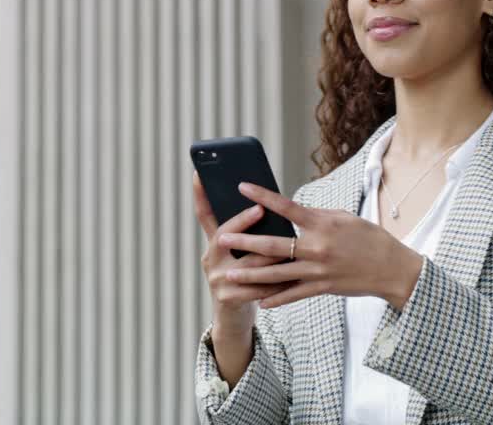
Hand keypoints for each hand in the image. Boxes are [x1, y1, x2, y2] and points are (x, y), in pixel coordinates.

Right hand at [192, 171, 290, 331]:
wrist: (233, 319)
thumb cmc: (245, 279)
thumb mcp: (239, 255)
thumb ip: (249, 235)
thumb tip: (267, 206)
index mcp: (214, 243)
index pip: (205, 215)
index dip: (200, 195)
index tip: (199, 173)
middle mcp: (210, 258)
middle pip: (224, 235)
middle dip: (242, 221)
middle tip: (259, 209)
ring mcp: (216, 278)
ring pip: (247, 262)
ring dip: (269, 254)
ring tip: (288, 242)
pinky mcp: (227, 297)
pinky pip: (256, 287)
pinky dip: (277, 281)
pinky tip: (293, 275)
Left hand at [217, 182, 424, 309]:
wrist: (393, 268)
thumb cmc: (368, 237)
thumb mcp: (343, 218)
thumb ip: (315, 216)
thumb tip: (291, 212)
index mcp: (322, 223)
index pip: (286, 207)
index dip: (262, 196)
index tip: (241, 187)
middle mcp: (317, 247)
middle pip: (273, 245)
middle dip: (245, 242)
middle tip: (221, 239)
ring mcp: (319, 270)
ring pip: (277, 274)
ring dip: (251, 275)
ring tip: (229, 275)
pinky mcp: (323, 287)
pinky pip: (295, 294)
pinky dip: (277, 298)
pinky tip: (260, 301)